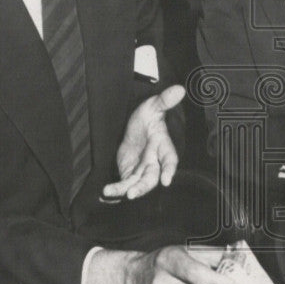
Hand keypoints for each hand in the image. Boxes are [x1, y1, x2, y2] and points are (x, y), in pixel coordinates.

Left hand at [102, 84, 184, 200]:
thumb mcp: (153, 106)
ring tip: (111, 192)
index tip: (167, 181)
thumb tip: (179, 89)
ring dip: (126, 190)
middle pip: (152, 177)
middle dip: (143, 186)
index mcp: (162, 145)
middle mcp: (154, 161)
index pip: (169, 159)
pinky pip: (124, 184)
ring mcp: (141, 169)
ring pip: (137, 183)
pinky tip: (105, 192)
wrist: (132, 124)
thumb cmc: (147, 116)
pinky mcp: (129, 173)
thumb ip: (165, 100)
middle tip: (132, 193)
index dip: (169, 170)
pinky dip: (116, 190)